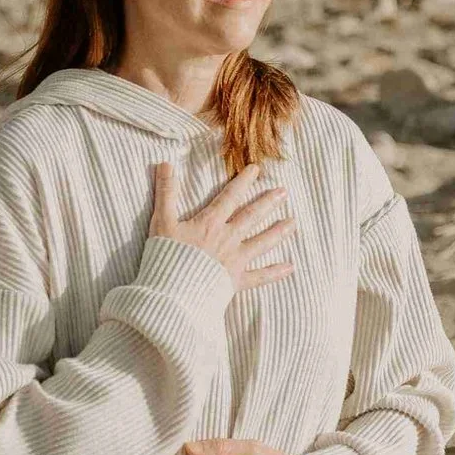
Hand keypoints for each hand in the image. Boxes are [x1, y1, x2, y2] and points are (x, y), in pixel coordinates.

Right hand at [148, 162, 292, 290]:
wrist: (171, 291)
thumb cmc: (164, 256)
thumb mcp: (161, 221)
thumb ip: (166, 192)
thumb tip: (164, 164)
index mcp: (210, 223)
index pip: (230, 197)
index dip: (243, 182)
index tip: (256, 170)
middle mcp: (227, 238)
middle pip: (251, 217)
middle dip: (267, 202)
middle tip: (284, 192)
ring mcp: (234, 260)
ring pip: (261, 242)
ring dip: (278, 232)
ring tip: (293, 222)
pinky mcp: (235, 281)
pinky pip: (259, 276)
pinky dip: (275, 272)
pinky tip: (290, 267)